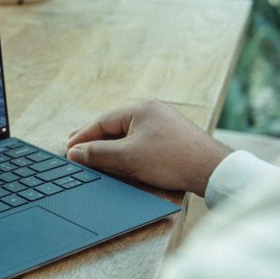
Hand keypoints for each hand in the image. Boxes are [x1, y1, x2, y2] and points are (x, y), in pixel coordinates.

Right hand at [65, 101, 230, 195]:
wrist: (212, 170)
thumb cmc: (171, 160)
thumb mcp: (127, 157)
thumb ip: (98, 153)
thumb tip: (74, 153)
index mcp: (140, 108)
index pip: (102, 122)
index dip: (82, 137)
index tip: (68, 149)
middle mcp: (153, 110)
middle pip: (114, 124)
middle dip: (94, 137)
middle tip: (74, 146)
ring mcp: (165, 122)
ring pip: (128, 132)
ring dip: (110, 143)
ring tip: (94, 152)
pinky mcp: (173, 136)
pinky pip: (141, 138)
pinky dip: (126, 147)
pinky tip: (122, 155)